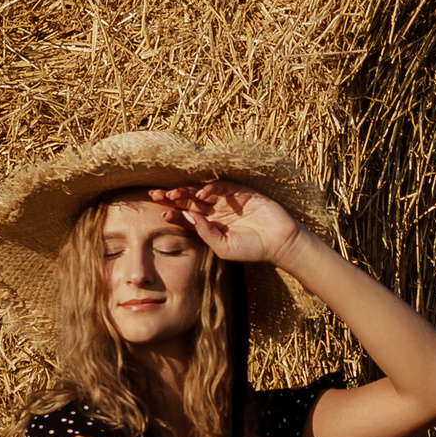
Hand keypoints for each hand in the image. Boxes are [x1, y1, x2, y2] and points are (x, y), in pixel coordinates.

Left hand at [151, 180, 302, 266]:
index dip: (173, 214)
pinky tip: (202, 193)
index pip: (187, 217)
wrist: (280, 242)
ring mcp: (228, 200)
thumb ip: (206, 234)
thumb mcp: (224, 248)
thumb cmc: (252, 249)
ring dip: (187, 191)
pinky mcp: (241, 192)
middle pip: (189, 201)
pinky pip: (222, 186)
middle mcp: (216, 211)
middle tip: (156, 195)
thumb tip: (189, 218)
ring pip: (202, 191)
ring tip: (173, 194)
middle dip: (173, 197)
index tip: (161, 214)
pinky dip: (212, 187)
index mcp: (210, 225)